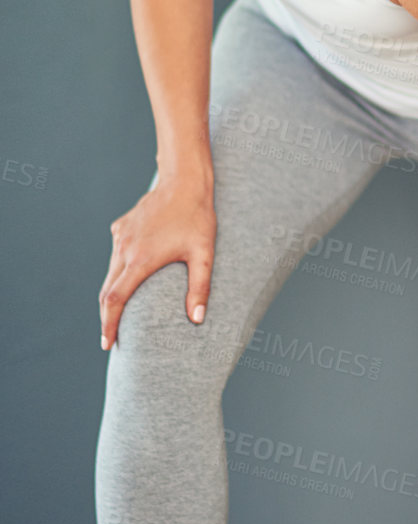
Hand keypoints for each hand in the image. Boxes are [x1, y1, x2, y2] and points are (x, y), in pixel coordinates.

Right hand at [99, 176, 216, 349]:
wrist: (184, 181)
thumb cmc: (197, 218)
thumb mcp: (204, 255)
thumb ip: (200, 288)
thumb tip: (197, 319)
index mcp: (140, 260)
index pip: (114, 300)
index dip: (108, 324)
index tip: (106, 343)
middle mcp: (124, 249)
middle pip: (107, 291)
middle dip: (107, 317)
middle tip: (112, 338)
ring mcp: (120, 237)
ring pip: (110, 272)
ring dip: (113, 294)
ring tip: (122, 313)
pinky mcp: (121, 227)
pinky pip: (117, 254)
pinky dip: (120, 270)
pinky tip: (133, 275)